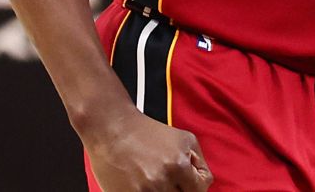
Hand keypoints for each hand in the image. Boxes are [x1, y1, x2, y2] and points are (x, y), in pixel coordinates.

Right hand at [84, 106, 213, 191]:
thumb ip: (198, 161)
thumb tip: (202, 181)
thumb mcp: (183, 138)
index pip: (201, 189)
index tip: (186, 181)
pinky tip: (142, 184)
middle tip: (169, 179)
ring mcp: (144, 191)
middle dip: (178, 189)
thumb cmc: (145, 132)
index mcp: (179, 165)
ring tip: (154, 180)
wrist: (112, 129)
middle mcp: (162, 180)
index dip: (195, 185)